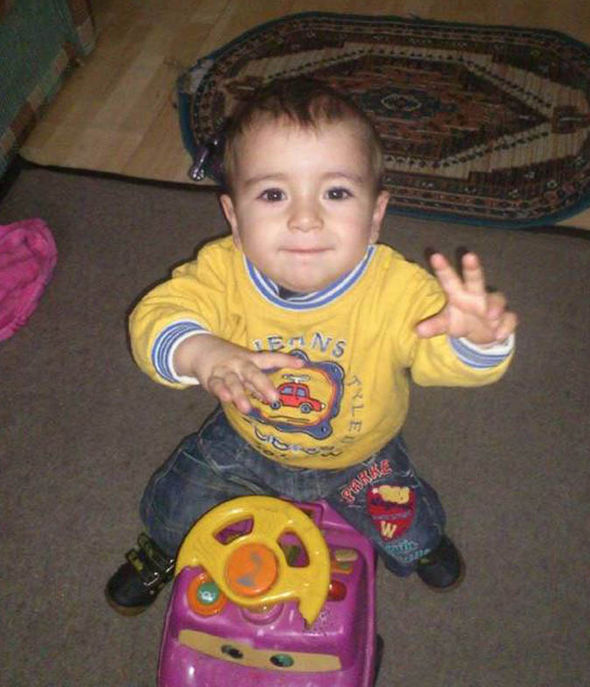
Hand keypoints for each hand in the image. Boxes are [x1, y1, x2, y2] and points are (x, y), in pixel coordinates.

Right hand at [174, 335, 302, 412]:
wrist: (201, 349)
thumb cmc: (230, 363)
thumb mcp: (245, 370)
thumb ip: (257, 384)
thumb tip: (275, 398)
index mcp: (251, 360)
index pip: (270, 359)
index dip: (285, 360)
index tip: (301, 363)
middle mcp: (239, 364)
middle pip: (253, 373)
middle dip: (263, 385)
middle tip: (275, 398)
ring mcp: (225, 370)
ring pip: (233, 382)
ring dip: (240, 395)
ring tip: (247, 408)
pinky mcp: (210, 378)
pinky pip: (216, 385)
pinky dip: (220, 392)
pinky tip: (226, 399)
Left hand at [415, 252, 517, 344]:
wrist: (482, 333)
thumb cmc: (461, 320)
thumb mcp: (446, 324)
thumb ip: (434, 325)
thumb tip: (418, 330)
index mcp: (459, 292)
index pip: (449, 279)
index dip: (442, 268)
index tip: (434, 256)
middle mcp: (477, 294)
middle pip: (476, 279)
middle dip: (472, 268)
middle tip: (469, 256)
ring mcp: (493, 305)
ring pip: (497, 299)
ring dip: (495, 305)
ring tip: (490, 315)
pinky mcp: (506, 319)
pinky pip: (509, 319)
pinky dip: (505, 326)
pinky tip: (498, 335)